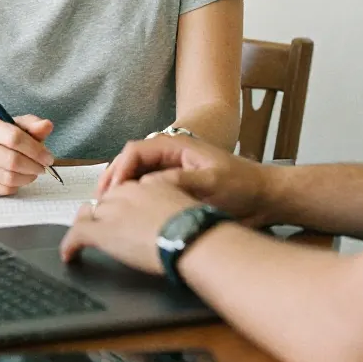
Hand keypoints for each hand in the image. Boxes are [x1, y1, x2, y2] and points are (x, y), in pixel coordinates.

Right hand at [0, 114, 54, 195]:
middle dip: (33, 166)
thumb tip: (47, 125)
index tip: (48, 158)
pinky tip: (20, 179)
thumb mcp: (18, 126)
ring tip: (33, 172)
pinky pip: (2, 190)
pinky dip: (16, 186)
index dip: (35, 150)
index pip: (14, 137)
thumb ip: (33, 125)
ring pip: (8, 178)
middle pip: (11, 160)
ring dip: (27, 177)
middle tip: (43, 168)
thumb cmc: (2, 138)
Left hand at [60, 174, 201, 273]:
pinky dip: (71, 245)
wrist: (191, 237)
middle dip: (102, 214)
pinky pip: (78, 233)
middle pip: (107, 200)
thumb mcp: (185, 207)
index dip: (120, 205)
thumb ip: (171, 206)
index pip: (125, 190)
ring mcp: (114, 210)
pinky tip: (69, 255)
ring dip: (88, 226)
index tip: (122, 216)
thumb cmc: (196, 227)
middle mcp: (128, 192)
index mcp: (149, 184)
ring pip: (92, 214)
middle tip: (102, 230)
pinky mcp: (103, 230)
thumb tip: (168, 220)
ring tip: (82, 242)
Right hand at [98, 136, 270, 224]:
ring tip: (107, 213)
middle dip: (113, 182)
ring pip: (134, 176)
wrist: (263, 196)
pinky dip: (133, 199)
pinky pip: (145, 188)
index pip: (134, 151)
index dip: (118, 171)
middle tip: (99, 207)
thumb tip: (146, 185)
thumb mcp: (212, 182)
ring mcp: (170, 169)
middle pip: (129, 162)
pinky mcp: (173, 184)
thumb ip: (180, 181)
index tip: (110, 194)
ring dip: (120, 192)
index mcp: (176, 145)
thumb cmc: (241, 185)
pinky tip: (127, 216)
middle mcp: (169, 154)